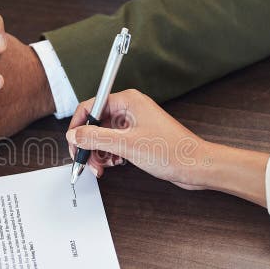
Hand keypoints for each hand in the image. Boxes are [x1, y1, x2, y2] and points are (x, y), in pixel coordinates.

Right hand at [65, 89, 206, 188]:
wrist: (196, 166)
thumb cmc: (172, 151)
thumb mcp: (127, 145)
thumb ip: (96, 138)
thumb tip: (74, 134)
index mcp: (128, 101)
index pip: (91, 106)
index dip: (79, 125)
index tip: (73, 143)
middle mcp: (130, 109)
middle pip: (95, 123)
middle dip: (88, 144)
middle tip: (85, 161)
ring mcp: (134, 124)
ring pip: (104, 136)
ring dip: (98, 153)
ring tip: (101, 168)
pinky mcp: (138, 137)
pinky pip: (114, 144)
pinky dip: (110, 155)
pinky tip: (113, 165)